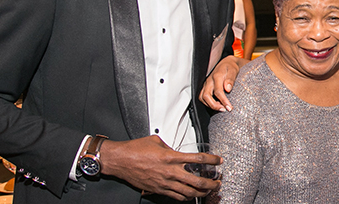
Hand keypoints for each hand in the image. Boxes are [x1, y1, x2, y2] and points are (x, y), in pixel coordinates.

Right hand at [100, 136, 221, 200]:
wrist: (120, 160)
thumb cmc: (135, 149)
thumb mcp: (157, 141)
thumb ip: (170, 147)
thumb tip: (176, 151)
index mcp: (172, 157)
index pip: (198, 159)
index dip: (212, 160)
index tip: (218, 161)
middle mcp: (170, 172)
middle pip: (197, 181)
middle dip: (211, 184)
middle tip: (218, 182)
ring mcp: (165, 183)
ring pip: (188, 192)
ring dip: (201, 193)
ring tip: (208, 191)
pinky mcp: (158, 190)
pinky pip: (176, 196)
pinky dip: (186, 197)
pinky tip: (191, 195)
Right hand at [199, 56, 243, 111]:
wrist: (226, 63)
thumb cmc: (230, 67)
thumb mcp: (233, 71)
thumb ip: (230, 79)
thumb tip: (228, 89)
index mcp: (217, 76)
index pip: (218, 91)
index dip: (223, 101)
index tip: (229, 107)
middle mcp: (209, 81)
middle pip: (206, 96)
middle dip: (214, 105)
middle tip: (224, 110)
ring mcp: (206, 84)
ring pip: (202, 97)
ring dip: (210, 105)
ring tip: (221, 108)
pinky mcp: (205, 87)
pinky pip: (202, 97)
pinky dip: (207, 103)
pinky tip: (217, 104)